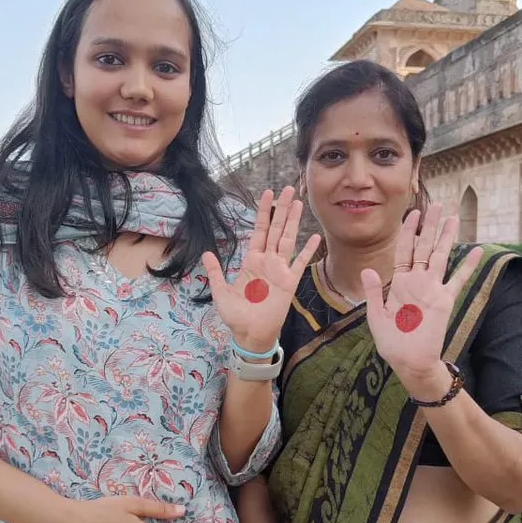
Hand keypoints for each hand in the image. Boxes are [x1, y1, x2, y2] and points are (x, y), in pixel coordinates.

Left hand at [202, 187, 320, 352]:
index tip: (268, 194)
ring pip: (288, 240)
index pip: (259, 230)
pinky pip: (300, 263)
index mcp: (252, 261)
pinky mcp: (290, 282)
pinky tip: (315, 236)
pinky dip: (307, 250)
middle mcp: (267, 261)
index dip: (263, 212)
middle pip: (276, 229)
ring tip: (299, 202)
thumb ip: (215, 272)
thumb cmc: (236, 316)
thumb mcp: (220, 292)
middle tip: (289, 188)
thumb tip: (207, 253)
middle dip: (282, 209)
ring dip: (293, 221)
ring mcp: (280, 270)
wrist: (251, 335)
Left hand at [360, 203, 482, 388]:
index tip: (411, 213)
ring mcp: (432, 289)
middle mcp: (418, 282)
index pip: (404, 250)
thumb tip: (367, 269)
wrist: (409, 363)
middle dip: (430, 226)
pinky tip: (477, 251)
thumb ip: (373, 292)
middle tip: (436, 204)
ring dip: (447, 237)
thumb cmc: (392, 343)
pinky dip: (467, 266)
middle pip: (424, 247)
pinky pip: (458, 280)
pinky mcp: (444, 301)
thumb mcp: (376, 316)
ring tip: (453, 217)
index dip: (407, 232)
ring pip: (441, 257)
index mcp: (400, 283)